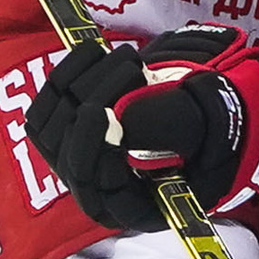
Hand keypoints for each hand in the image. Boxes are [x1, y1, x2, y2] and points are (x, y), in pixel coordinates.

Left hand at [22, 25, 258, 231]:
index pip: (101, 196)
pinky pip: (44, 106)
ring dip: (81, 84)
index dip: (95, 156)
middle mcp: (100, 194)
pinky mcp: (62, 133)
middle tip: (131, 65)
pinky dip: (65, 73)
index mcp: (136, 208)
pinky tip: (93, 50)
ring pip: (51, 129)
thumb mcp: (206, 132)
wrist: (204, 109)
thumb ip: (169, 129)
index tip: (103, 113)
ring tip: (124, 56)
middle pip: (71, 158)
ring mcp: (76, 164)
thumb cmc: (213, 129)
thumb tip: (123, 123)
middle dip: (95, 103)